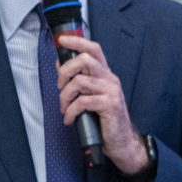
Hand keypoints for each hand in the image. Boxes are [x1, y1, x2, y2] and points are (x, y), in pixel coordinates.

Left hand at [55, 34, 148, 177]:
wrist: (121, 141)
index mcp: (105, 74)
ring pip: (80, 81)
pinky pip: (83, 102)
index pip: (94, 49)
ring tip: (64, 108)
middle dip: (65, 71)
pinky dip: (71, 111)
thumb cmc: (103, 118)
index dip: (77, 41)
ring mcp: (111, 91)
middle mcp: (110, 79)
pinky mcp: (110, 105)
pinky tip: (69, 119)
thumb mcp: (90, 95)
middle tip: (60, 86)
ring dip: (65, 96)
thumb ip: (78, 79)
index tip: (62, 40)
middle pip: (85, 59)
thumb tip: (60, 63)